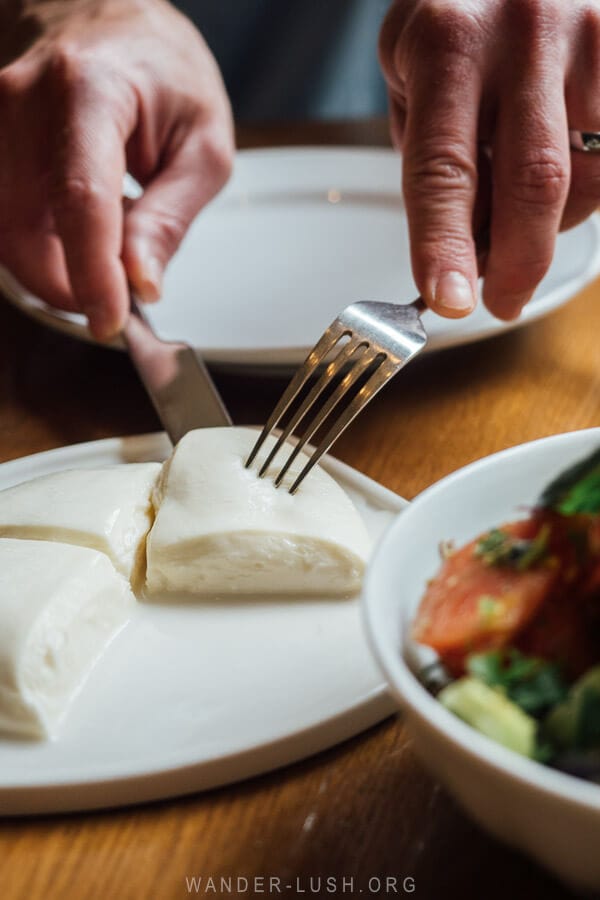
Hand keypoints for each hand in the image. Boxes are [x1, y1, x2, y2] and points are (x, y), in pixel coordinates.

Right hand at [0, 0, 233, 339]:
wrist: (98, 8)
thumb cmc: (160, 67)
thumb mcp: (201, 143)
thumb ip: (169, 218)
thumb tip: (141, 285)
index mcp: (86, 90)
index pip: (80, 199)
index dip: (92, 274)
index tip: (110, 321)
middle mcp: (19, 98)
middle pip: (22, 227)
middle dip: (70, 283)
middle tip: (119, 297)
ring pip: (5, 231)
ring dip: (53, 264)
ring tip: (106, 250)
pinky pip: (2, 217)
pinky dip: (39, 242)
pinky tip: (77, 231)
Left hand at [380, 0, 597, 320]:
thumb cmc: (458, 16)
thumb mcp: (411, 69)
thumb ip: (432, 152)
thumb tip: (464, 244)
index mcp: (450, 44)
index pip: (444, 168)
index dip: (445, 245)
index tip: (449, 300)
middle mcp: (525, 34)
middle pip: (533, 183)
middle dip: (517, 263)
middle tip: (502, 300)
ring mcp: (590, 37)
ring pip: (586, 178)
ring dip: (552, 225)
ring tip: (521, 216)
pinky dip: (587, 191)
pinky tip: (560, 181)